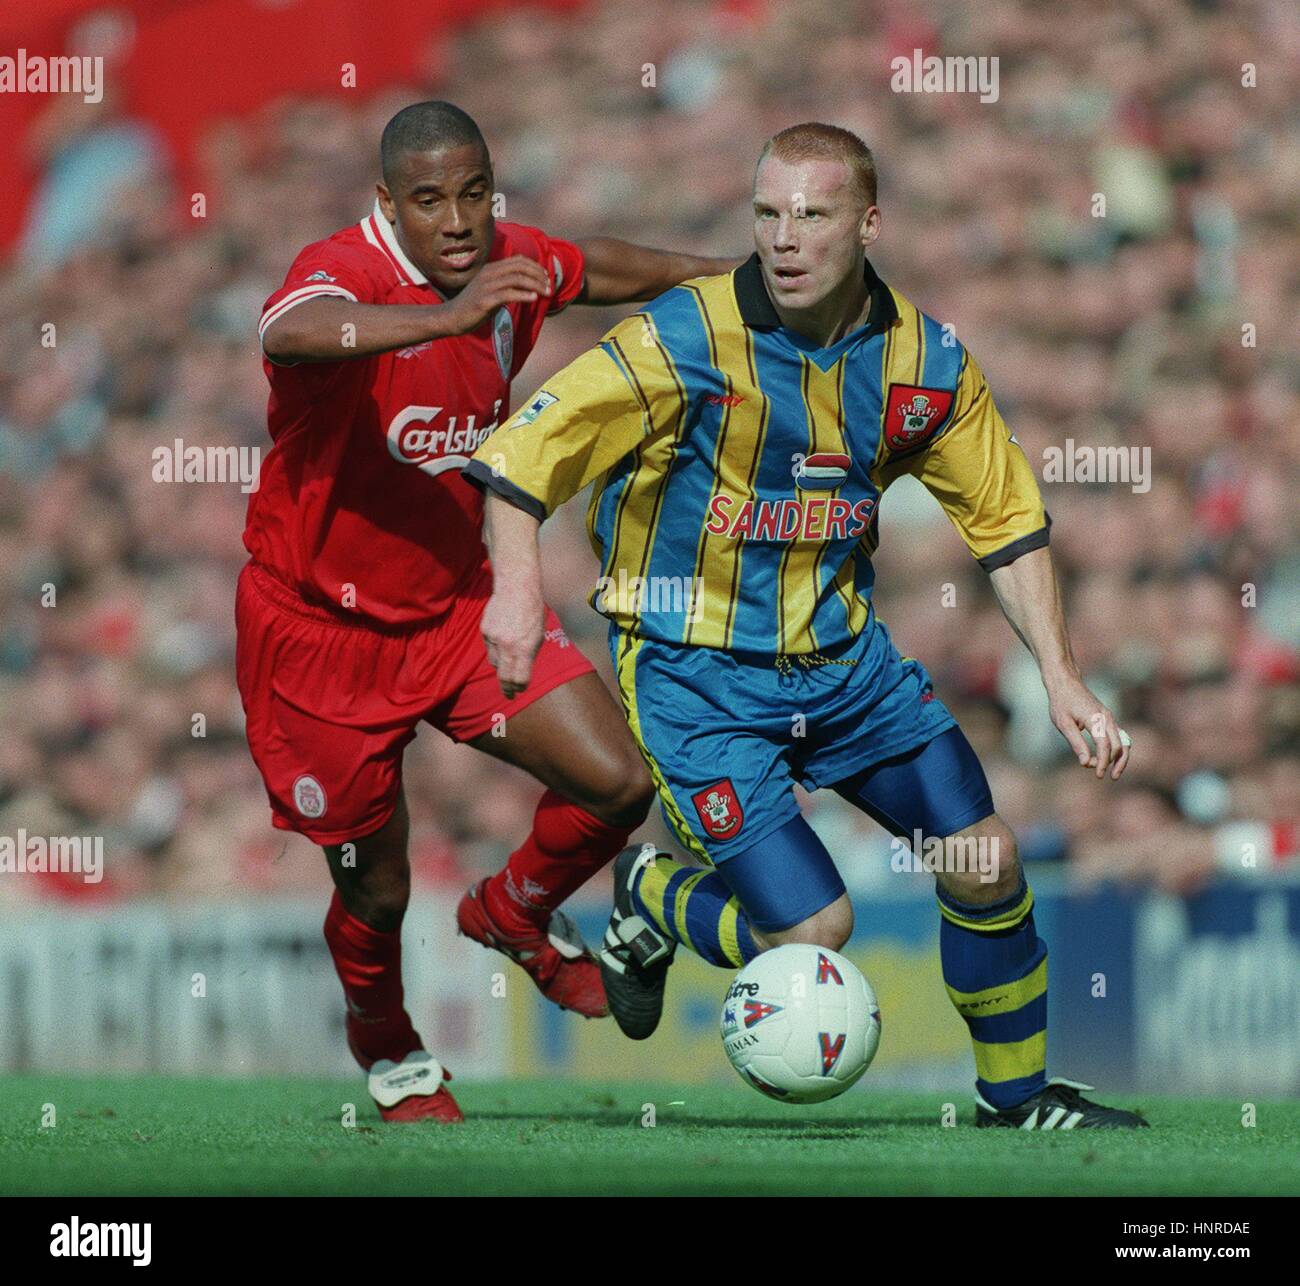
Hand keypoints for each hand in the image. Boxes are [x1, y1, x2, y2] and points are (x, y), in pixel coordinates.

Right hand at [435, 256, 550, 335]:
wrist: (452, 317)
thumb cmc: (472, 306)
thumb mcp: (490, 290)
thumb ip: (505, 286)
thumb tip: (526, 288)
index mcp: (490, 269)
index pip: (517, 261)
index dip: (535, 266)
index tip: (546, 277)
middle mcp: (489, 274)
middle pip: (520, 267)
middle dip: (538, 275)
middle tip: (549, 286)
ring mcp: (486, 286)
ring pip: (516, 279)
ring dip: (535, 285)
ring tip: (546, 293)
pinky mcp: (485, 300)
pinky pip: (508, 294)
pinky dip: (523, 295)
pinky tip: (533, 298)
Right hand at [481, 583, 544, 698]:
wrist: (516, 587)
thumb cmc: (532, 610)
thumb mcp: (538, 634)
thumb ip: (529, 654)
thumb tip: (522, 671)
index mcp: (524, 648)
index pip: (520, 678)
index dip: (519, 688)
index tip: (519, 692)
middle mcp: (507, 646)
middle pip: (504, 677)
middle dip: (507, 688)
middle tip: (509, 695)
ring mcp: (493, 638)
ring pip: (495, 662)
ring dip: (502, 665)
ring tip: (509, 658)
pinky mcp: (484, 631)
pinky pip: (489, 648)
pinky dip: (495, 649)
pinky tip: (502, 639)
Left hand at [1045, 672, 1131, 780]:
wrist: (1066, 683)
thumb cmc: (1062, 702)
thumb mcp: (1063, 723)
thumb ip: (1076, 743)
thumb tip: (1085, 763)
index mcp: (1096, 719)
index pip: (1104, 745)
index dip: (1103, 762)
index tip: (1098, 775)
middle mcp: (1107, 718)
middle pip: (1120, 746)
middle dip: (1113, 763)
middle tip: (1101, 775)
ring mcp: (1110, 718)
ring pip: (1123, 742)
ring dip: (1119, 759)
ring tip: (1112, 773)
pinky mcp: (1108, 719)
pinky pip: (1118, 737)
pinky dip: (1116, 750)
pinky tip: (1109, 760)